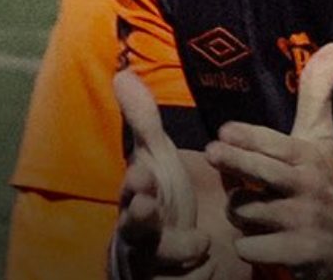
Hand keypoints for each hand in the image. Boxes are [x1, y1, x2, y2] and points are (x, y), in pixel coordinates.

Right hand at [114, 68, 213, 278]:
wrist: (181, 254)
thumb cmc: (166, 201)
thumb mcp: (159, 160)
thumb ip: (144, 122)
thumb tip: (123, 73)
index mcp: (138, 199)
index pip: (132, 191)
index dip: (136, 184)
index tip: (144, 172)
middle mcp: (139, 233)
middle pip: (134, 229)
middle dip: (139, 219)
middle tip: (147, 205)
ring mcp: (153, 262)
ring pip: (155, 261)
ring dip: (173, 252)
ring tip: (198, 244)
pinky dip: (194, 276)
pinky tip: (210, 265)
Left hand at [205, 43, 332, 276]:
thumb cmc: (327, 180)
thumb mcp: (322, 137)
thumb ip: (316, 93)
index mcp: (308, 155)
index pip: (274, 141)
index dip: (246, 136)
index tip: (224, 131)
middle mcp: (306, 187)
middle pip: (259, 172)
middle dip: (234, 161)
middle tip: (213, 152)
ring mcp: (303, 222)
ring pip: (247, 212)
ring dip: (238, 211)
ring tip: (245, 207)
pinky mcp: (299, 254)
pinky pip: (251, 246)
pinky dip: (248, 244)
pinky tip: (257, 238)